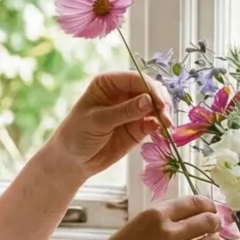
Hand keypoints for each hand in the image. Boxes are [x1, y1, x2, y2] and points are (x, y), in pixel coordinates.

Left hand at [47, 70, 171, 180]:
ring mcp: (132, 110)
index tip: (159, 103)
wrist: (73, 161)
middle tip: (165, 117)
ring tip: (166, 126)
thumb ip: (124, 111)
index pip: (135, 78)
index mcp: (109, 83)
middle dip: (160, 101)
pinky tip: (160, 132)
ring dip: (163, 114)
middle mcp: (123, 93)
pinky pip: (154, 123)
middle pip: (150, 90)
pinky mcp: (138, 127)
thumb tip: (149, 101)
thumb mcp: (98, 121)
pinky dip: (160, 126)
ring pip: (155, 106)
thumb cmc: (77, 134)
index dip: (150, 88)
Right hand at [71, 196, 221, 239]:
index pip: (194, 203)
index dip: (208, 206)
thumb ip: (162, 221)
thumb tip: (193, 216)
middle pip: (208, 221)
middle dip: (215, 223)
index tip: (211, 209)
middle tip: (214, 227)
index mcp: (154, 214)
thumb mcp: (136, 226)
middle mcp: (168, 232)